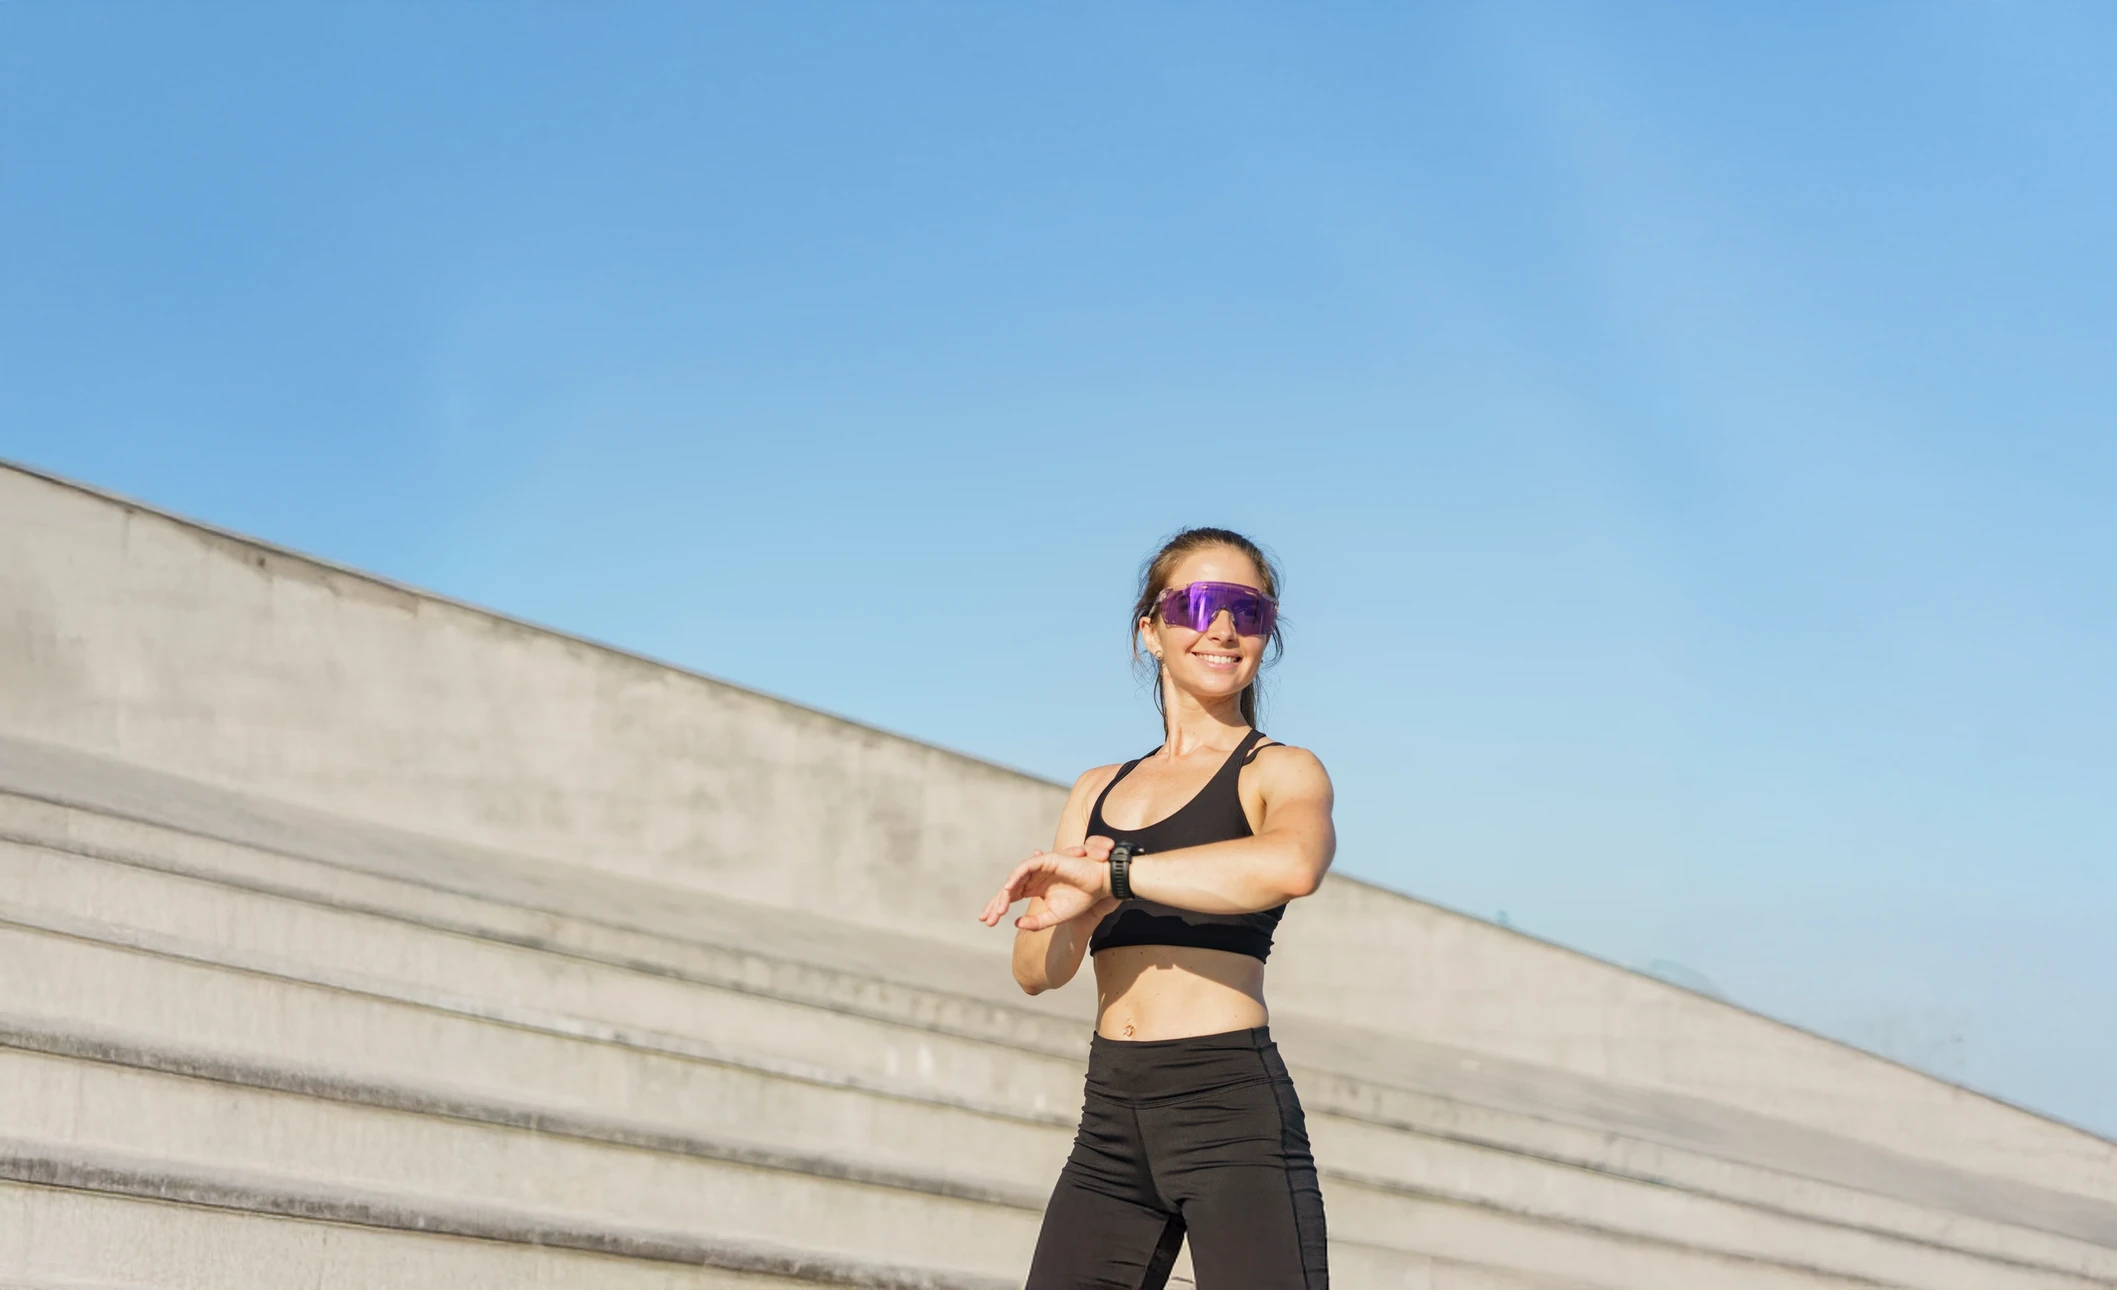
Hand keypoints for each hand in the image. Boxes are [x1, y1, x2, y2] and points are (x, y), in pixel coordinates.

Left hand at [977, 836, 1117, 930]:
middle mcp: (1033, 878)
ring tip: (998, 910)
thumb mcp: (1054, 916)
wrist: (1099, 887)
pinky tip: (1008, 890)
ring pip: (1014, 879)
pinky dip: (1015, 877)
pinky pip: (1025, 867)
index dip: (997, 908)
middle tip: (987, 920)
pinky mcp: (1046, 860)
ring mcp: (1038, 868)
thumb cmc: (1080, 899)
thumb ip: (1036, 922)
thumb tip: (1015, 924)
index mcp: (1034, 889)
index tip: (987, 922)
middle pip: (1008, 889)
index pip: (1010, 897)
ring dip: (1004, 895)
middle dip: (996, 904)